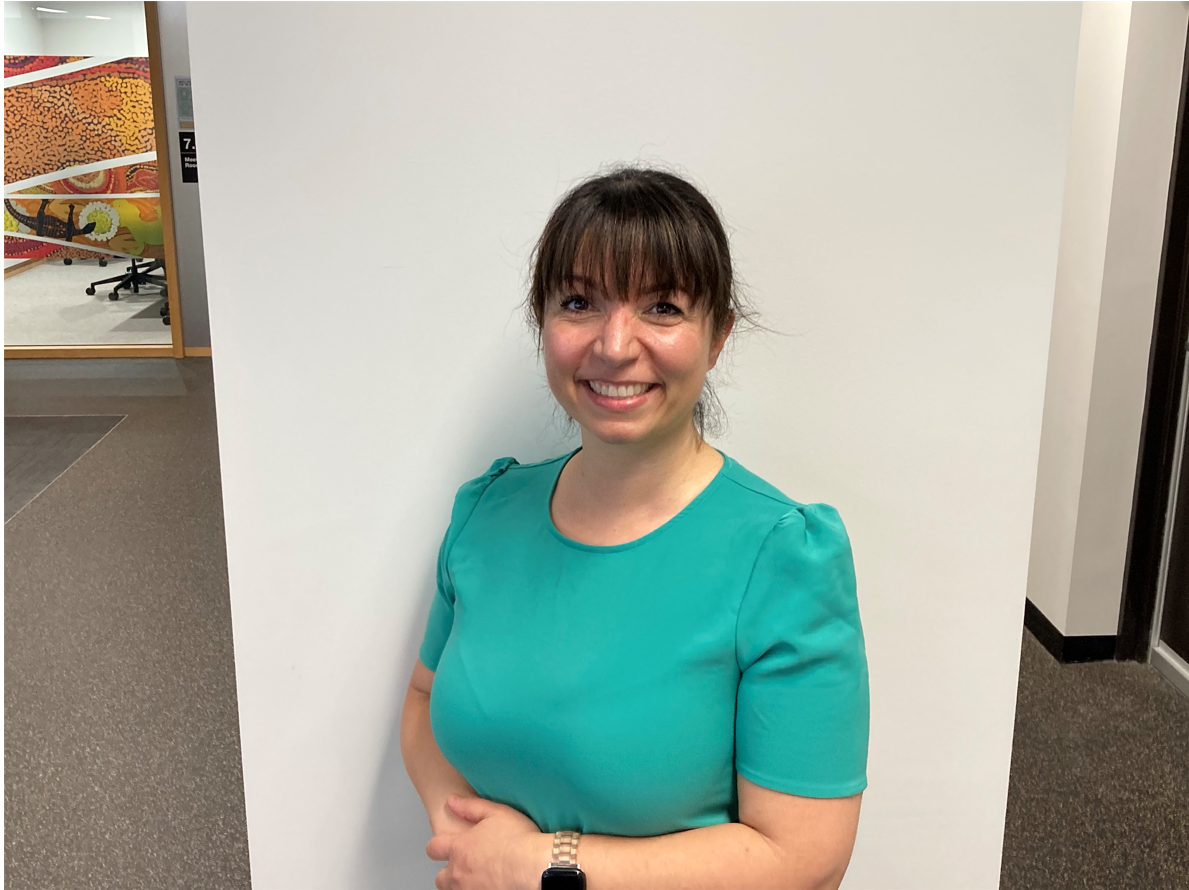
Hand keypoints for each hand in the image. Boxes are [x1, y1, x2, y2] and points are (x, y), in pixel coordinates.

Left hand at [426, 794, 550, 889]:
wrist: (535, 866)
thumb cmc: (519, 839)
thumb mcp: (496, 812)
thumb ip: (470, 807)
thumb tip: (451, 801)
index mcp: (459, 848)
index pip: (433, 848)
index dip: (438, 846)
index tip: (446, 846)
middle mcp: (458, 873)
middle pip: (440, 877)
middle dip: (449, 871)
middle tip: (465, 866)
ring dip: (460, 884)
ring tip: (477, 878)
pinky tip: (489, 884)